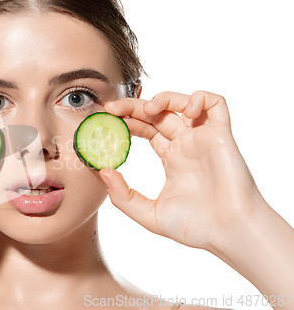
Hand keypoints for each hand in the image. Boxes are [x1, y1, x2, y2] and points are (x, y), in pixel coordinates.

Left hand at [100, 91, 266, 250]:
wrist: (229, 233)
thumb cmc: (196, 226)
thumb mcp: (149, 214)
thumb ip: (123, 196)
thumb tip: (103, 171)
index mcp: (171, 158)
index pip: (145, 129)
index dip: (127, 122)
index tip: (108, 123)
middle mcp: (186, 144)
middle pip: (158, 113)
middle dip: (134, 106)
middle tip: (112, 109)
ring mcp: (203, 138)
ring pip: (182, 103)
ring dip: (163, 99)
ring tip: (148, 109)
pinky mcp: (220, 135)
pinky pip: (216, 104)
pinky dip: (199, 98)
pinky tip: (186, 112)